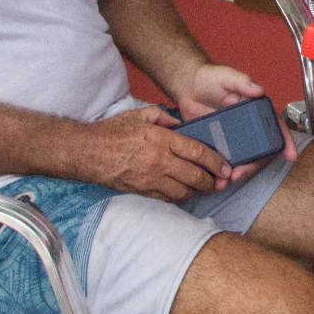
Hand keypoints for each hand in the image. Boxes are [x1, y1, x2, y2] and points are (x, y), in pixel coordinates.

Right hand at [75, 106, 233, 200]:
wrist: (86, 152)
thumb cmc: (113, 131)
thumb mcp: (141, 114)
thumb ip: (165, 118)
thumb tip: (182, 125)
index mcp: (162, 140)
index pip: (198, 153)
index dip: (216, 162)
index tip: (226, 168)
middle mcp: (159, 161)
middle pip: (195, 176)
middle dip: (212, 181)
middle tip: (220, 182)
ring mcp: (150, 179)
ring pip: (184, 191)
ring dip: (197, 191)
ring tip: (204, 187)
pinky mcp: (141, 190)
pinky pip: (167, 198)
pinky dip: (179, 196)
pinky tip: (184, 192)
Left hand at [173, 63, 297, 170]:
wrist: (187, 85)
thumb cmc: (209, 77)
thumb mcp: (227, 76)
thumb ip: (242, 81)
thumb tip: (259, 90)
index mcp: (256, 110)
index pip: (275, 127)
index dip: (285, 141)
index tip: (290, 155)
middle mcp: (248, 126)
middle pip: (259, 150)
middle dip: (253, 165)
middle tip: (240, 173)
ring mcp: (233, 136)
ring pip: (242, 158)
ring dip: (238, 171)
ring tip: (226, 179)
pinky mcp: (218, 143)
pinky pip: (223, 159)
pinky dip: (220, 170)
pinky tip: (215, 177)